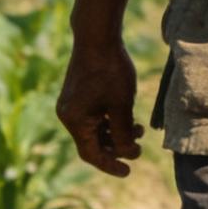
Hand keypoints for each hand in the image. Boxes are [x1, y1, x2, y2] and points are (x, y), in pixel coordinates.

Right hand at [55, 38, 143, 177]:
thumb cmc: (110, 71)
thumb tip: (128, 155)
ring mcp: (72, 104)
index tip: (128, 172)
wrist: (97, 36)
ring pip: (94, 129)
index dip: (110, 165)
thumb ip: (124, 134)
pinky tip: (128, 115)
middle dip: (116, 147)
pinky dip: (110, 120)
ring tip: (139, 128)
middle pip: (92, 142)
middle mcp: (68, 115)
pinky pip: (93, 116)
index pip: (91, 154)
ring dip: (116, 133)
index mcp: (74, 121)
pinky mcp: (78, 94)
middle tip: (138, 147)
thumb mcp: (121, 105)